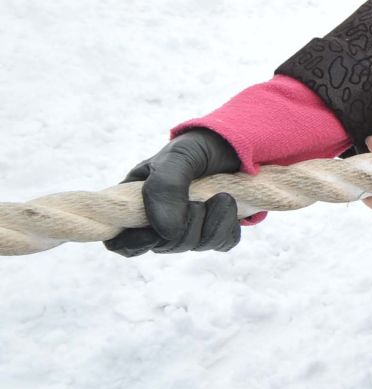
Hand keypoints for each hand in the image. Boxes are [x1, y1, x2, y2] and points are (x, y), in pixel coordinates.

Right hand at [104, 129, 243, 255]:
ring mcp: (189, 225)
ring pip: (195, 245)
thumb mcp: (177, 158)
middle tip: (199, 201)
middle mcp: (160, 219)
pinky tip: (228, 205)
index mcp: (135, 202)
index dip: (134, 244)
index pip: (120, 240)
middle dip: (186, 226)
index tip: (153, 234)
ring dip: (211, 223)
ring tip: (222, 197)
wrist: (234, 142)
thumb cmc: (196, 147)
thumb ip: (165, 188)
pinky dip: (228, 226)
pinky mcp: (217, 228)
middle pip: (164, 246)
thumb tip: (166, 232)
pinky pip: (222, 243)